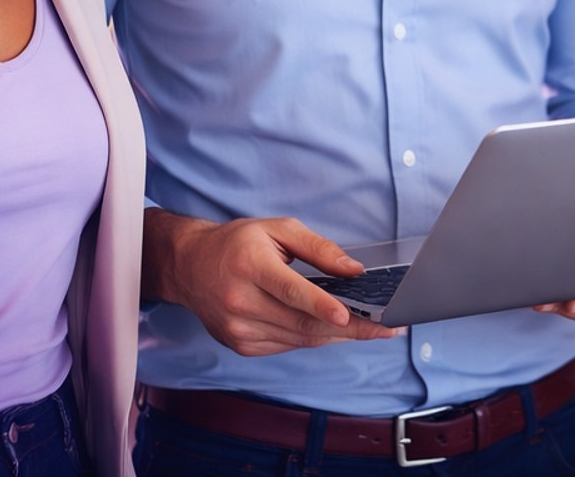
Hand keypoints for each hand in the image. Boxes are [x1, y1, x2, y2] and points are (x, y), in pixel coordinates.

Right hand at [143, 210, 401, 356]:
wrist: (189, 266)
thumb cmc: (238, 243)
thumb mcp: (277, 229)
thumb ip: (318, 247)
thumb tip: (354, 270)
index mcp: (249, 266)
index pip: (291, 291)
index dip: (321, 305)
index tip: (348, 315)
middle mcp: (240, 302)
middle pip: (301, 322)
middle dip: (349, 328)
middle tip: (386, 328)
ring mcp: (238, 329)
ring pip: (298, 339)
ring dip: (336, 336)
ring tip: (370, 329)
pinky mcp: (239, 345)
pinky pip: (286, 345)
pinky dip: (312, 338)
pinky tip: (333, 330)